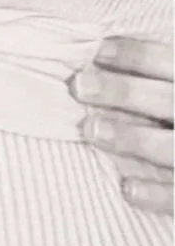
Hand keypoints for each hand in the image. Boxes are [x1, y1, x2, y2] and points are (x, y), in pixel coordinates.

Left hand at [76, 36, 172, 215]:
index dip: (140, 56)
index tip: (98, 51)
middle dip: (126, 92)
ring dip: (133, 138)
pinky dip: (157, 194)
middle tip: (80, 86)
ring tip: (91, 130)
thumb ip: (160, 83)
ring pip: (173, 148)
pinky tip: (127, 188)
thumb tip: (104, 58)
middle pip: (171, 102)